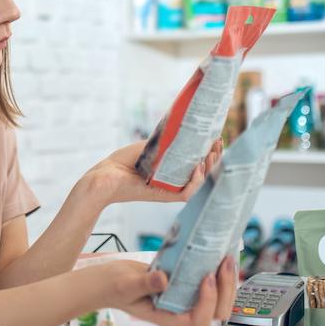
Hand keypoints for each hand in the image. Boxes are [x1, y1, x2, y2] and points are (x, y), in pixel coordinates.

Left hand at [80, 138, 222, 205]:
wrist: (106, 176)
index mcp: (172, 169)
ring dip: (209, 169)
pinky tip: (198, 167)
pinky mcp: (164, 197)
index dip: (209, 152)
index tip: (216, 138)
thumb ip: (167, 142)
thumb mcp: (150, 146)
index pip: (197, 162)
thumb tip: (185, 128)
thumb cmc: (123, 162)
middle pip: (202, 172)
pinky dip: (195, 181)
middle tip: (218, 144)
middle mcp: (174, 181)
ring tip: (212, 154)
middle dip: (214, 158)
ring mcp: (170, 190)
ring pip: (198, 183)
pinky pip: (186, 193)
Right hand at [90, 255, 237, 325]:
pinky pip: (208, 285)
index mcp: (168, 317)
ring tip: (226, 257)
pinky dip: (218, 273)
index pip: (198, 321)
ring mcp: (183, 298)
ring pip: (217, 300)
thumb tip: (164, 279)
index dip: (208, 302)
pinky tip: (218, 256)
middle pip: (216, 312)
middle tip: (224, 262)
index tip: (205, 278)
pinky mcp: (184, 285)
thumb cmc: (113, 287)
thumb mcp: (126, 284)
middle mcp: (180, 311)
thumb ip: (145, 283)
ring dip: (226, 281)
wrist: (107, 280)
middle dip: (225, 289)